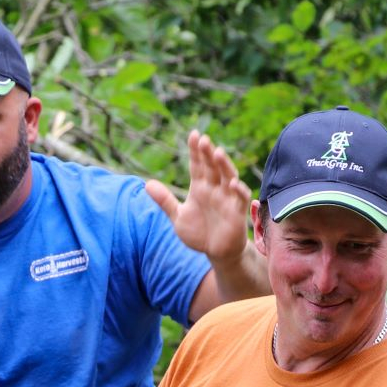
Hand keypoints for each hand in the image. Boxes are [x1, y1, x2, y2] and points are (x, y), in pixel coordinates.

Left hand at [146, 131, 251, 270]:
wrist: (216, 252)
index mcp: (200, 187)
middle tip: (203, 140)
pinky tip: (232, 184)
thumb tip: (147, 184)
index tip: (193, 135)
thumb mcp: (178, 217)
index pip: (197, 165)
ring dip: (224, 165)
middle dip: (208, 153)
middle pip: (212, 167)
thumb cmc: (199, 233)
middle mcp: (214, 189)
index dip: (195, 150)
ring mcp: (227, 199)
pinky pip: (240, 198)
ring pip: (228, 177)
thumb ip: (165, 201)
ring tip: (217, 153)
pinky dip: (238, 190)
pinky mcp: (237, 212)